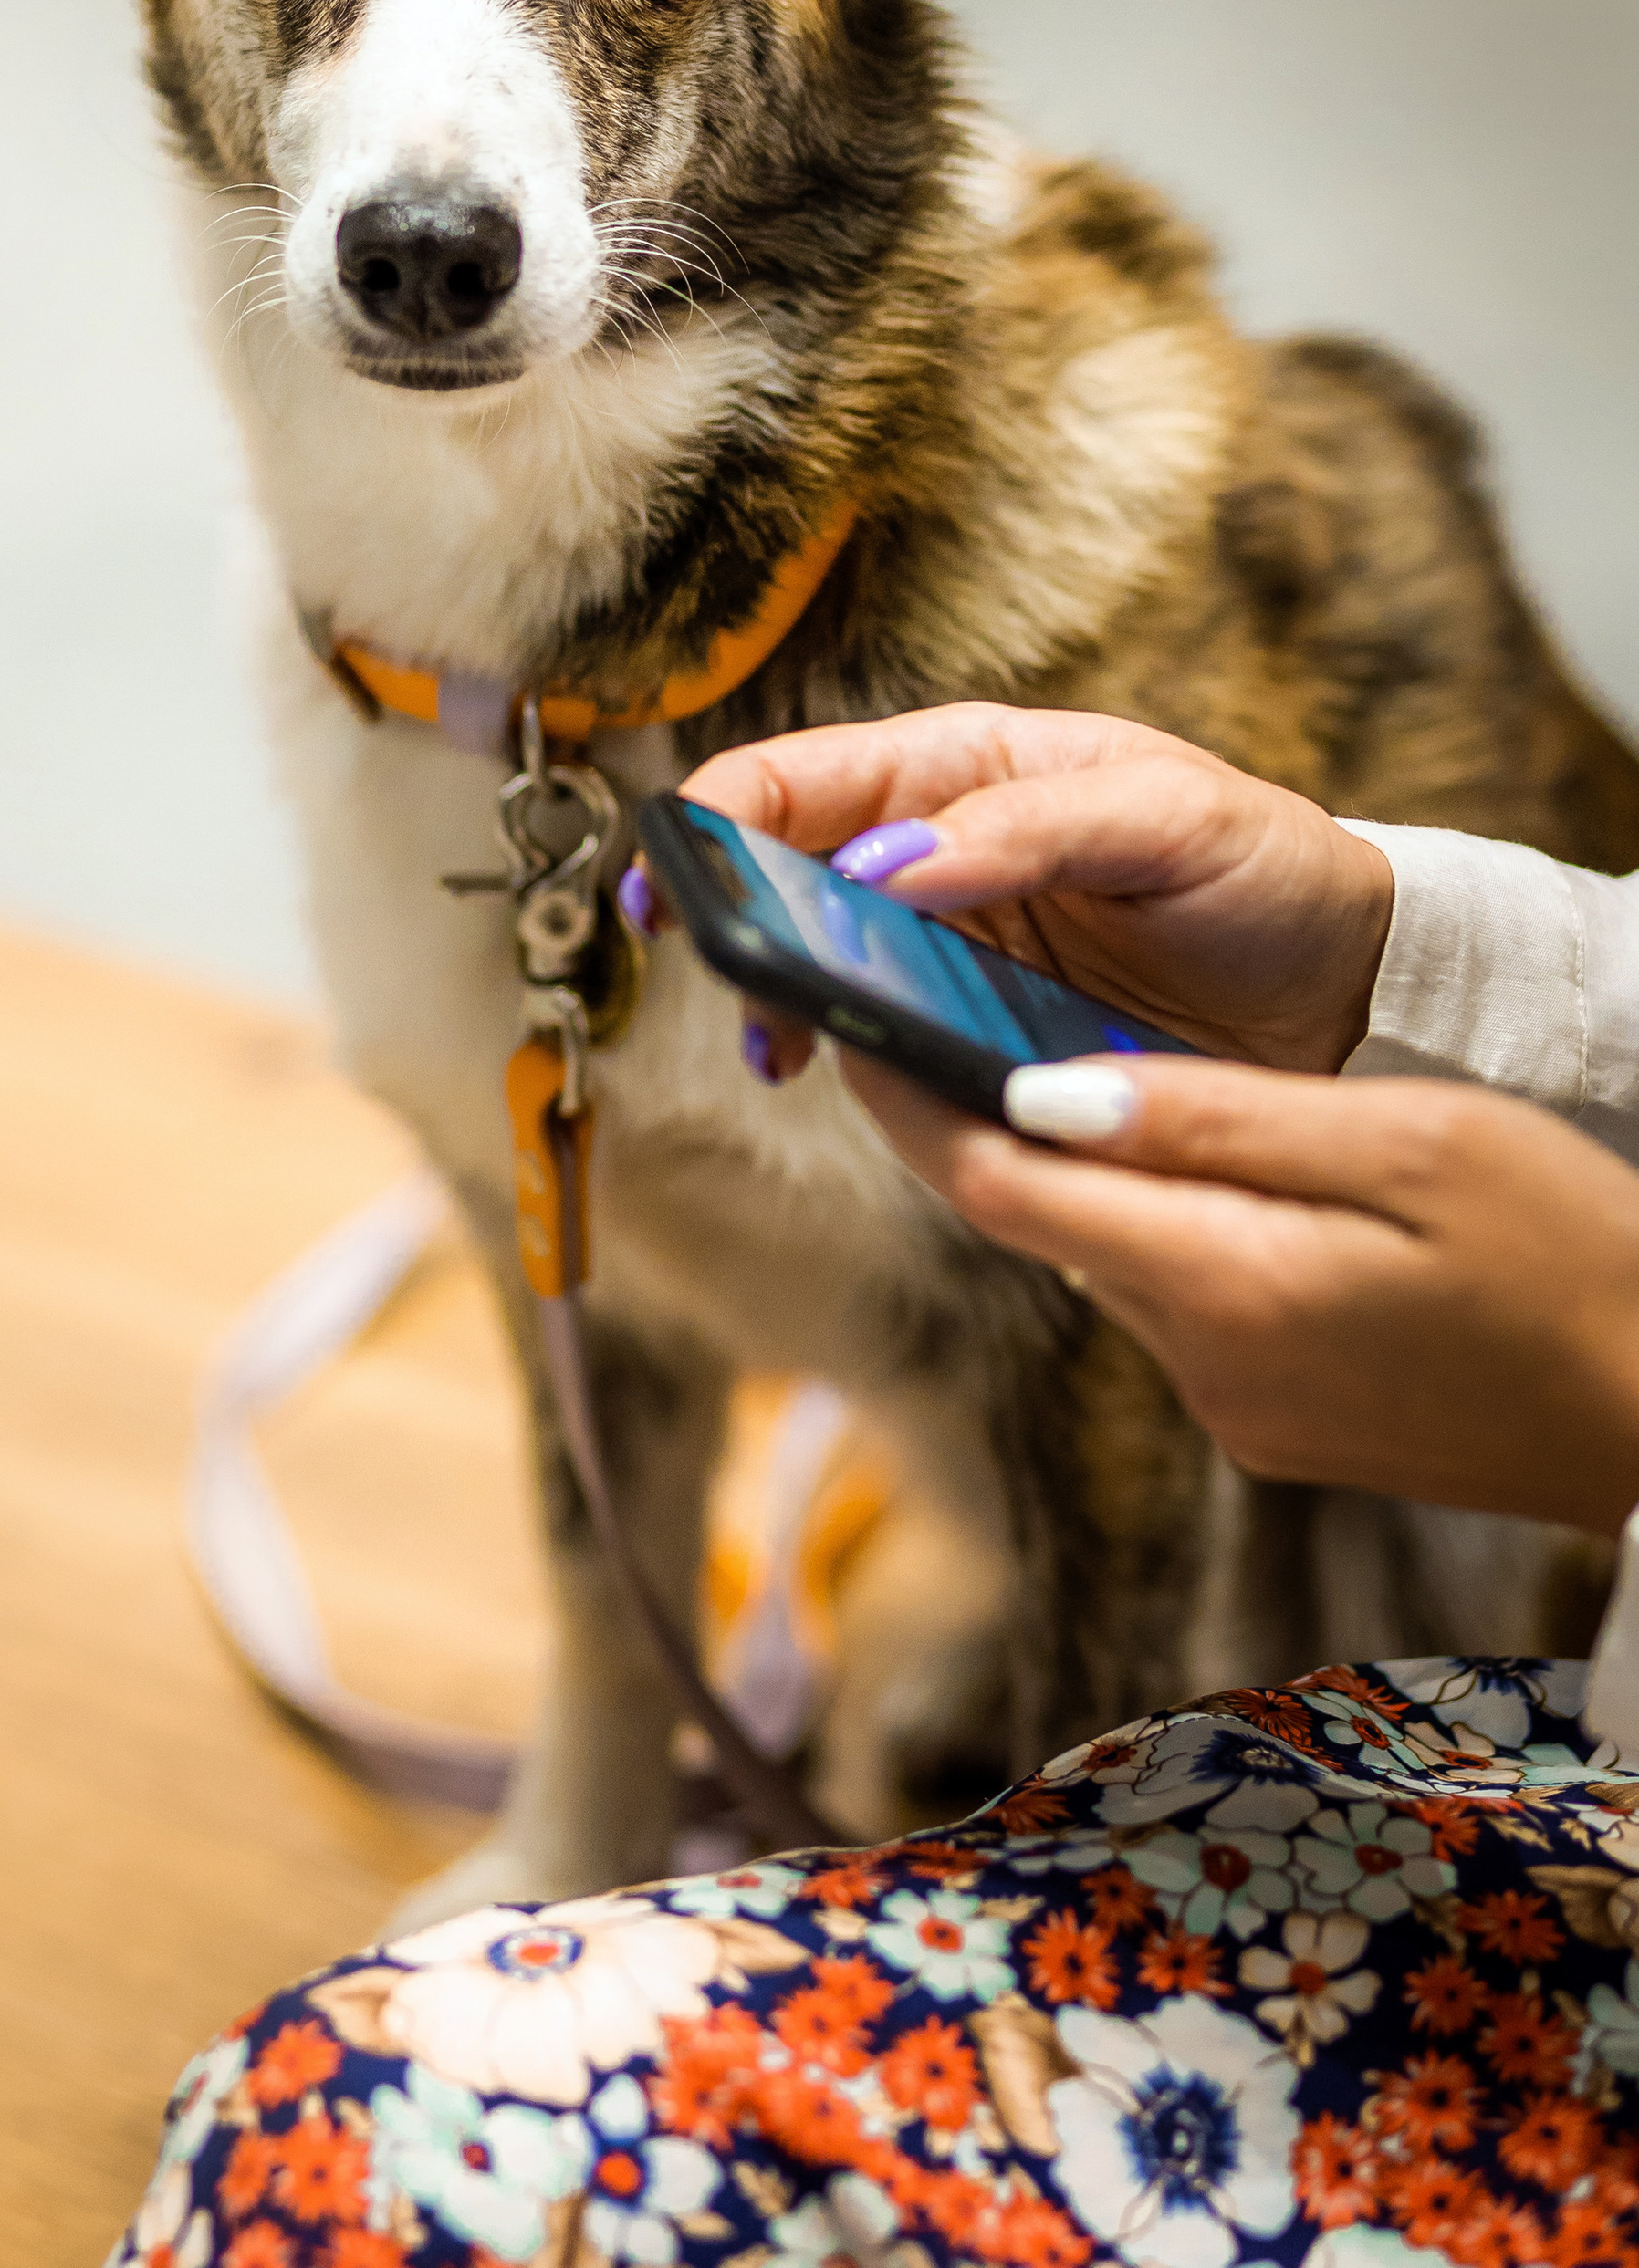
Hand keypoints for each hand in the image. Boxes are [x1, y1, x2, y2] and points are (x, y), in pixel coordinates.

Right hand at [679, 704, 1393, 1072]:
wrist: (1350, 989)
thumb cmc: (1266, 871)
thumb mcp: (1169, 819)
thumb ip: (1027, 827)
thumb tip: (881, 860)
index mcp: (964, 770)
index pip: (798, 778)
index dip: (713, 823)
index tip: (677, 887)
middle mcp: (935, 856)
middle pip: (779, 879)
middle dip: (733, 928)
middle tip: (741, 989)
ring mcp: (949, 952)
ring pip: (817, 971)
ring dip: (786, 1008)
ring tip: (791, 1050)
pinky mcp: (975, 1037)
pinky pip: (884, 1050)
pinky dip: (857, 1070)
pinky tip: (866, 1080)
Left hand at [854, 1054, 1638, 1535]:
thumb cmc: (1573, 1260)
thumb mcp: (1412, 1147)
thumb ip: (1217, 1116)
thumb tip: (1037, 1086)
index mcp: (1228, 1284)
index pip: (999, 1183)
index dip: (912, 1093)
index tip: (855, 1009)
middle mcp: (1203, 1365)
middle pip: (1038, 1220)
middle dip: (975, 1117)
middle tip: (924, 1002)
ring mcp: (1236, 1406)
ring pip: (1103, 1255)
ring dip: (1068, 1167)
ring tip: (1036, 1049)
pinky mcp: (1273, 1420)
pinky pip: (1171, 1296)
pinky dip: (1150, 1219)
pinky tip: (1182, 1154)